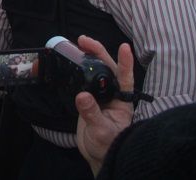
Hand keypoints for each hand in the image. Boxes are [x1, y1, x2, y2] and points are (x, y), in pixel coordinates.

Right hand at [75, 36, 134, 175]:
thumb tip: (81, 96)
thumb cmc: (108, 145)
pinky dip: (77, 69)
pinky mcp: (87, 100)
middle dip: (97, 51)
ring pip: (95, 71)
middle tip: (83, 40)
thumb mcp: (101, 131)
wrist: (99, 155)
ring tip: (76, 45)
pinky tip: (70, 61)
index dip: (125, 62)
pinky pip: (83, 80)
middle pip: (107, 68)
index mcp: (121, 101)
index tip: (125, 46)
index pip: (126, 77)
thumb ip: (92, 113)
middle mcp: (111, 95)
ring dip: (87, 57)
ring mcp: (99, 96)